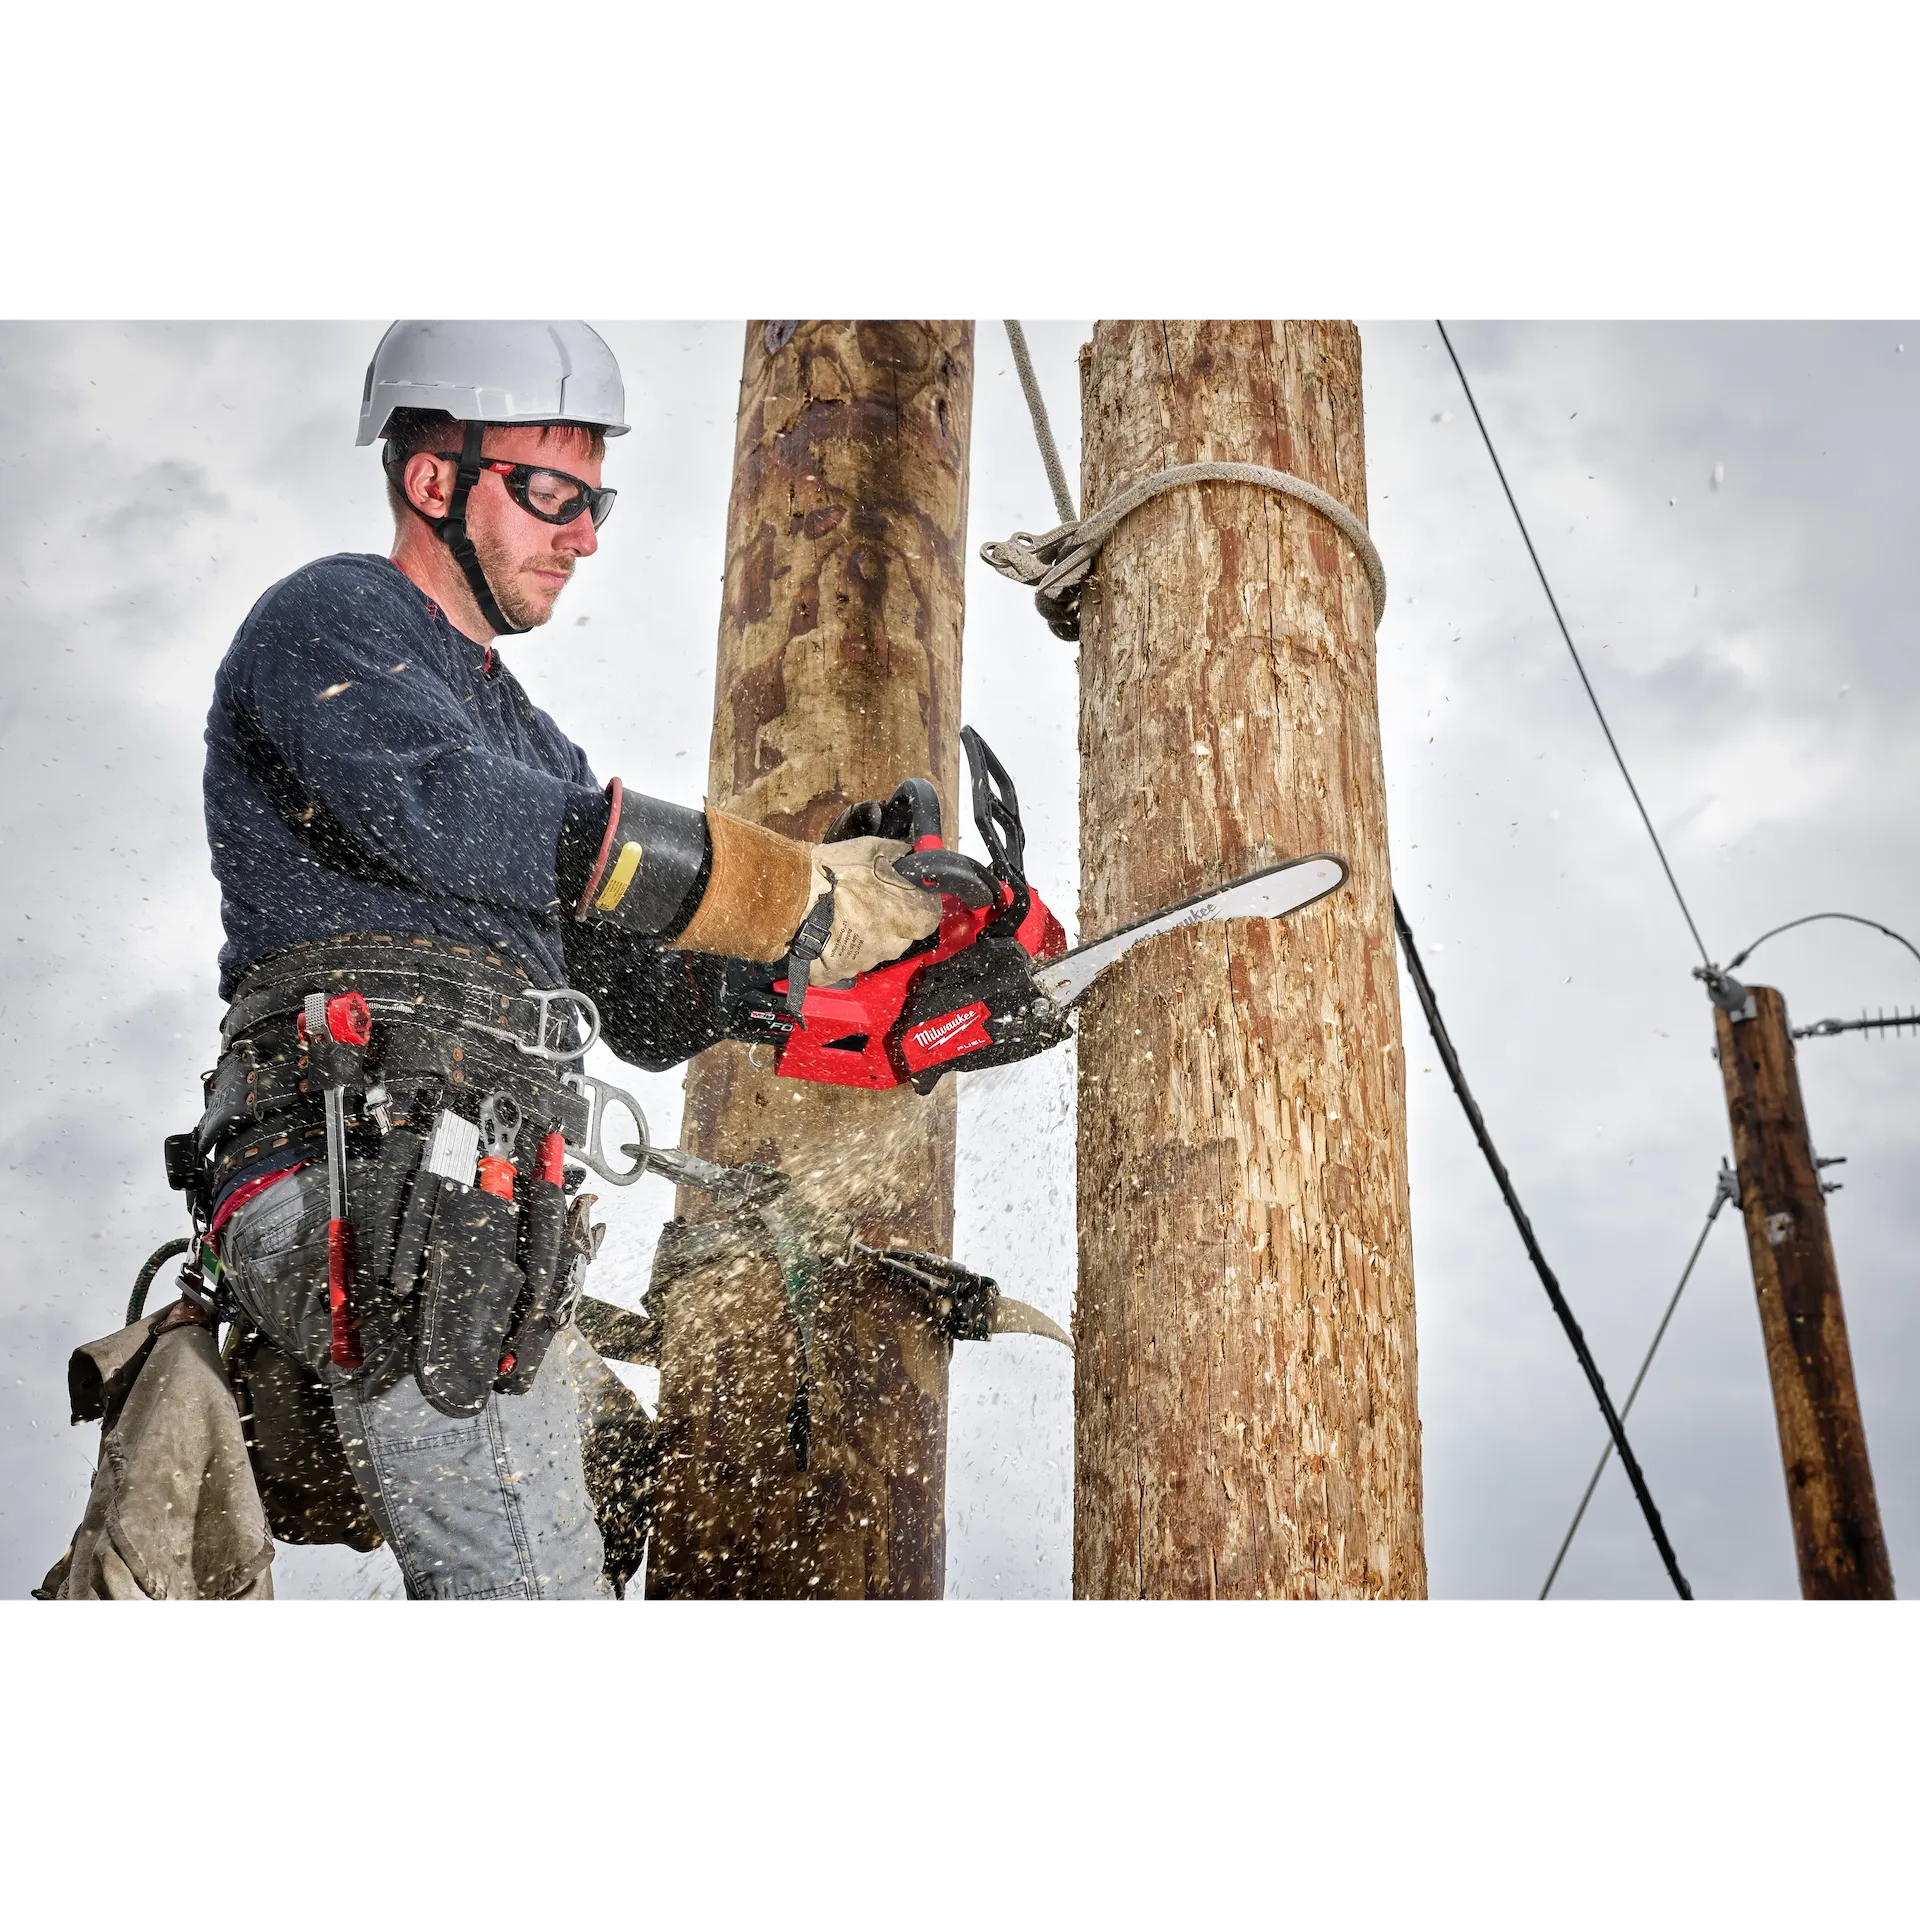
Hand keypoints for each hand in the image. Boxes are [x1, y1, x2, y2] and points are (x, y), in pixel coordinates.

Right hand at [806, 836, 942, 982]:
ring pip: (873, 949)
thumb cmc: (833, 873)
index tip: (906, 895)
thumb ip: (900, 855)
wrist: (791, 895)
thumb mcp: (874, 850)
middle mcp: (891, 945)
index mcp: (907, 917)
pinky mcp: (838, 971)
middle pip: (901, 935)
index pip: (929, 917)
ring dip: (864, 934)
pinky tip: (828, 931)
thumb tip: (911, 855)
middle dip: (889, 920)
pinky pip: (846, 962)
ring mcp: (865, 961)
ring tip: (842, 913)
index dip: (918, 904)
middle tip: (867, 900)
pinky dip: (840, 949)